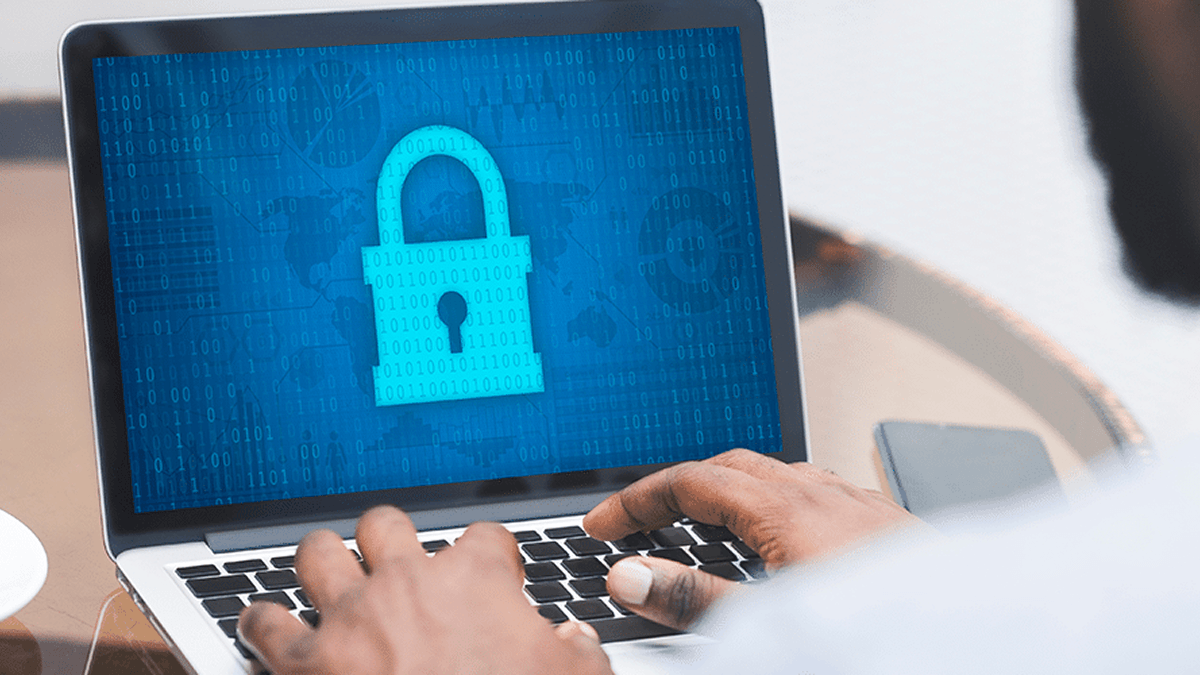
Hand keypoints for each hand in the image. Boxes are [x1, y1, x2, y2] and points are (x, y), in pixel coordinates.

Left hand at [238, 506, 612, 674]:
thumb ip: (578, 652)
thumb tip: (575, 640)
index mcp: (474, 581)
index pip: (484, 537)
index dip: (490, 552)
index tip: (493, 571)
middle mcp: (407, 584)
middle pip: (386, 524)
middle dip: (388, 537)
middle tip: (395, 558)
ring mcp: (352, 618)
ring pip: (317, 553)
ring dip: (320, 560)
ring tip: (325, 568)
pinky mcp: (306, 663)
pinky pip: (266, 623)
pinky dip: (261, 623)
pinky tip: (264, 625)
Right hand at [583, 449, 919, 628]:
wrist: (976, 641)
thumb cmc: (883, 633)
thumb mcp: (771, 621)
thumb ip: (694, 599)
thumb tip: (630, 576)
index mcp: (787, 509)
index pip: (690, 482)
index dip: (636, 501)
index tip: (602, 525)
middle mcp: (823, 492)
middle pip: (729, 467)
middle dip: (677, 487)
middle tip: (639, 521)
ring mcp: (857, 503)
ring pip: (775, 475)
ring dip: (726, 491)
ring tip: (700, 526)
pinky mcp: (882, 522)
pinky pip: (814, 491)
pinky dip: (773, 502)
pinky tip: (779, 538)